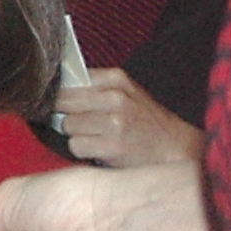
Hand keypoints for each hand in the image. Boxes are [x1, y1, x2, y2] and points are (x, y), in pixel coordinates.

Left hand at [56, 68, 204, 167]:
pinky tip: (99, 150)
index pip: (68, 81)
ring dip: (77, 135)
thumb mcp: (126, 93)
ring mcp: (115, 122)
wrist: (175, 148)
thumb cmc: (145, 122)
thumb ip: (94, 88)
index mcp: (116, 79)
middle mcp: (115, 97)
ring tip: (97, 137)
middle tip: (84, 124)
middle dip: (68, 115)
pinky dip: (83, 151)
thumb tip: (55, 91)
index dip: (61, 96)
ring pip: (67, 126)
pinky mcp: (112, 146)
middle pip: (62, 103)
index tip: (66, 106)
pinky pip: (76, 146)